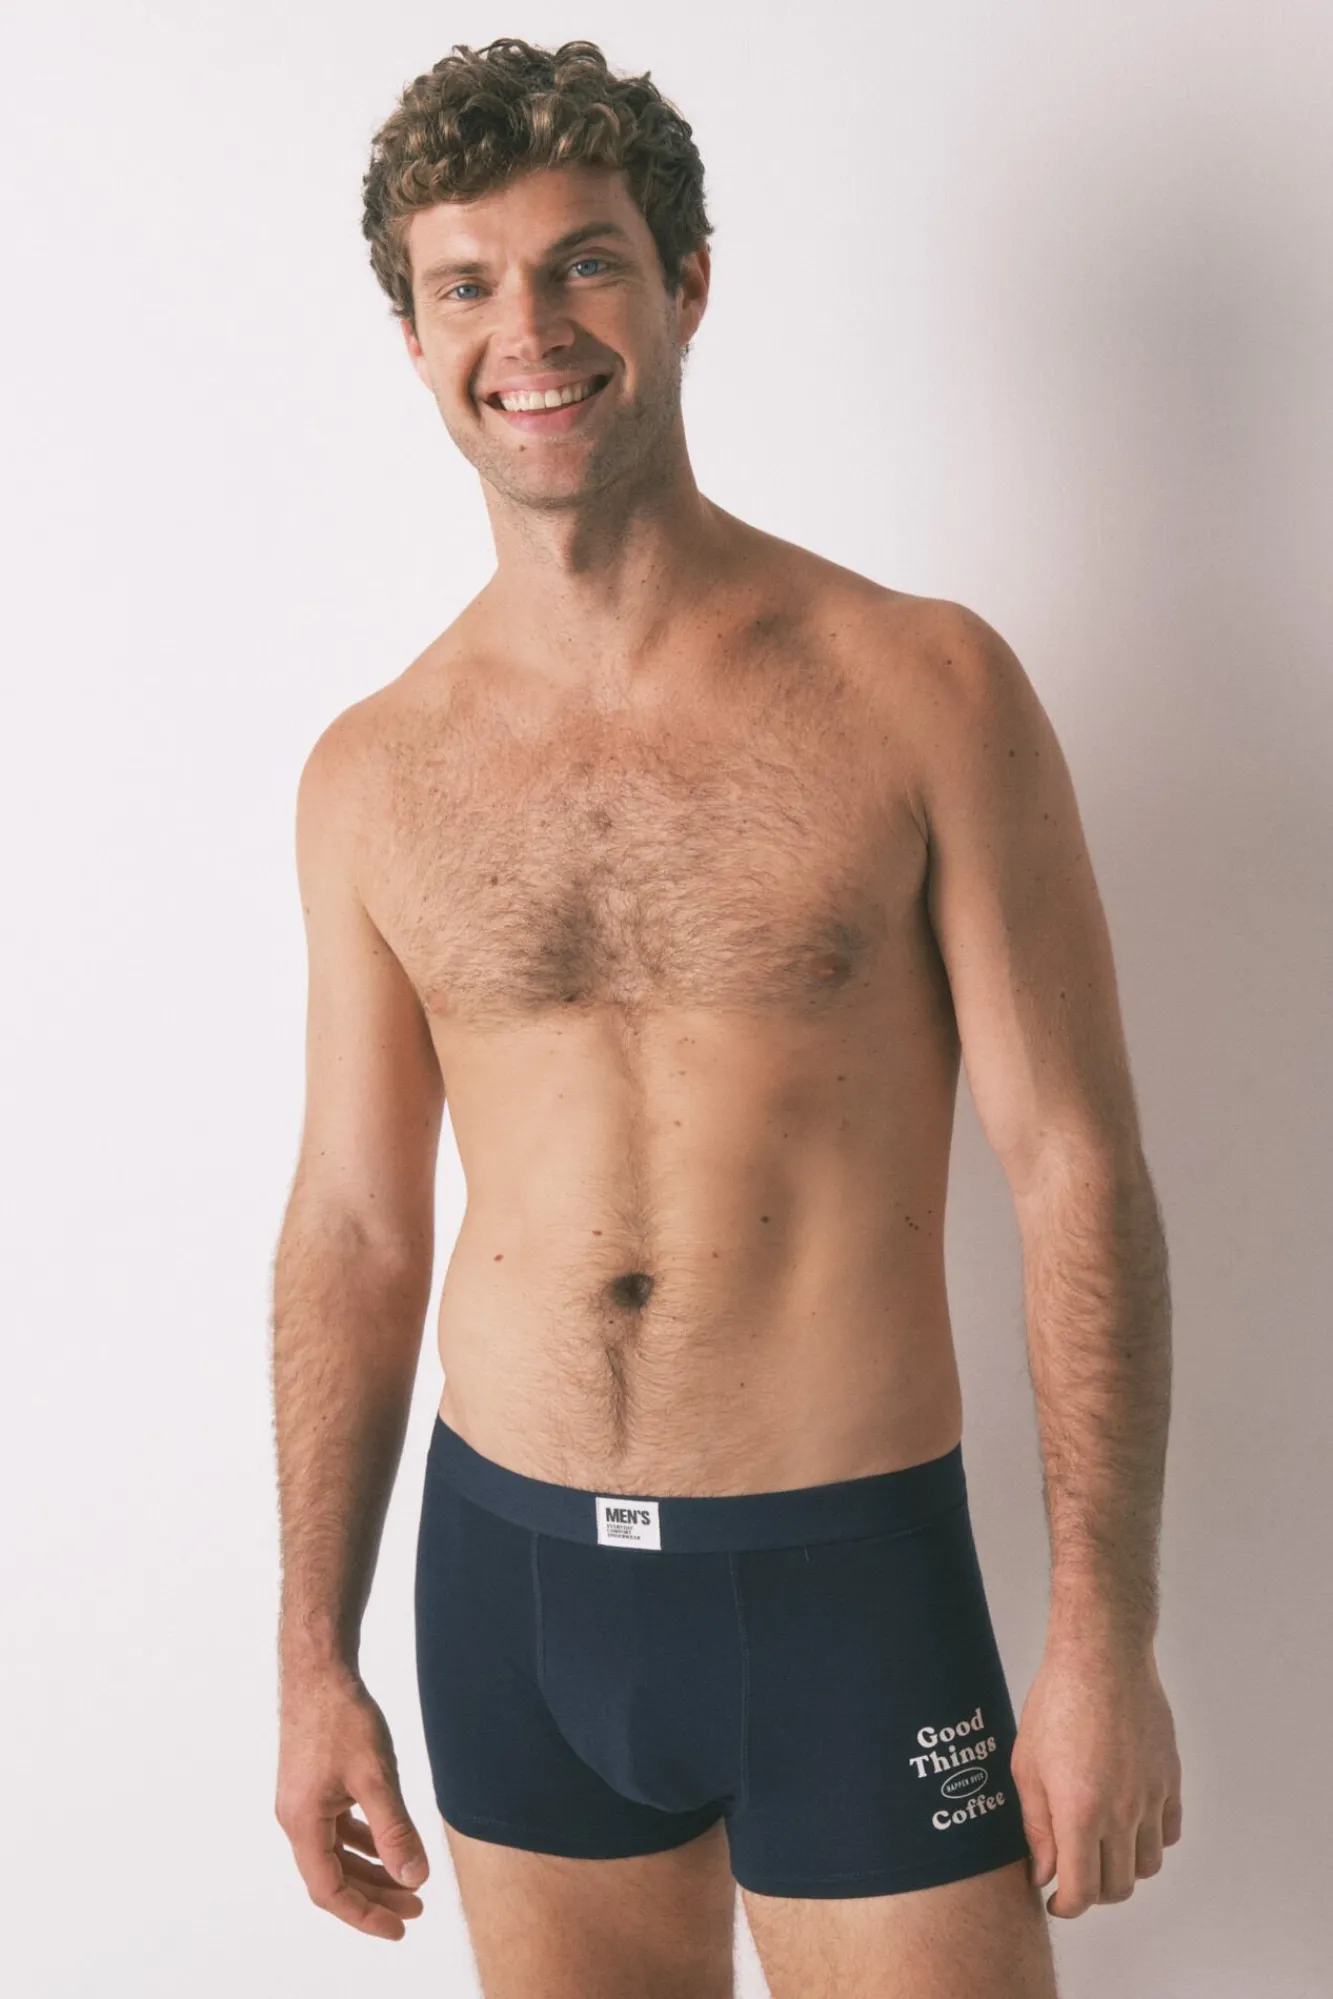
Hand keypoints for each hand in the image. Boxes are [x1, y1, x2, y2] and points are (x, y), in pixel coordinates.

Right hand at [275, 1667, 430, 1939]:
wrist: (318, 1669)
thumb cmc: (342, 1716)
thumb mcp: (375, 1776)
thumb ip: (394, 1829)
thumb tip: (414, 1877)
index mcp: (302, 1823)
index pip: (330, 1891)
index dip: (365, 1915)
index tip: (400, 1927)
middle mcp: (296, 1818)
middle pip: (333, 1876)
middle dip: (374, 1896)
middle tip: (415, 1907)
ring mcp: (302, 1801)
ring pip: (336, 1853)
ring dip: (371, 1870)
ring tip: (409, 1880)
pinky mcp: (313, 1784)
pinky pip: (336, 1829)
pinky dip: (363, 1842)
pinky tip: (387, 1843)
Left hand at [1011, 1638, 1181, 1918]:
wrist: (1102, 1657)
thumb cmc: (1056, 1702)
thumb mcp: (1027, 1764)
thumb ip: (1036, 1826)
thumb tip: (1043, 1872)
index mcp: (1081, 1811)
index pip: (1083, 1891)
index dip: (1066, 1905)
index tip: (1054, 1899)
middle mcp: (1122, 1813)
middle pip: (1117, 1886)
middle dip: (1092, 1891)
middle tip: (1072, 1874)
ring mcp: (1151, 1797)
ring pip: (1148, 1865)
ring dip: (1123, 1869)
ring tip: (1099, 1849)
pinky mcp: (1170, 1779)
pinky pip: (1170, 1832)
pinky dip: (1152, 1841)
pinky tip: (1128, 1824)